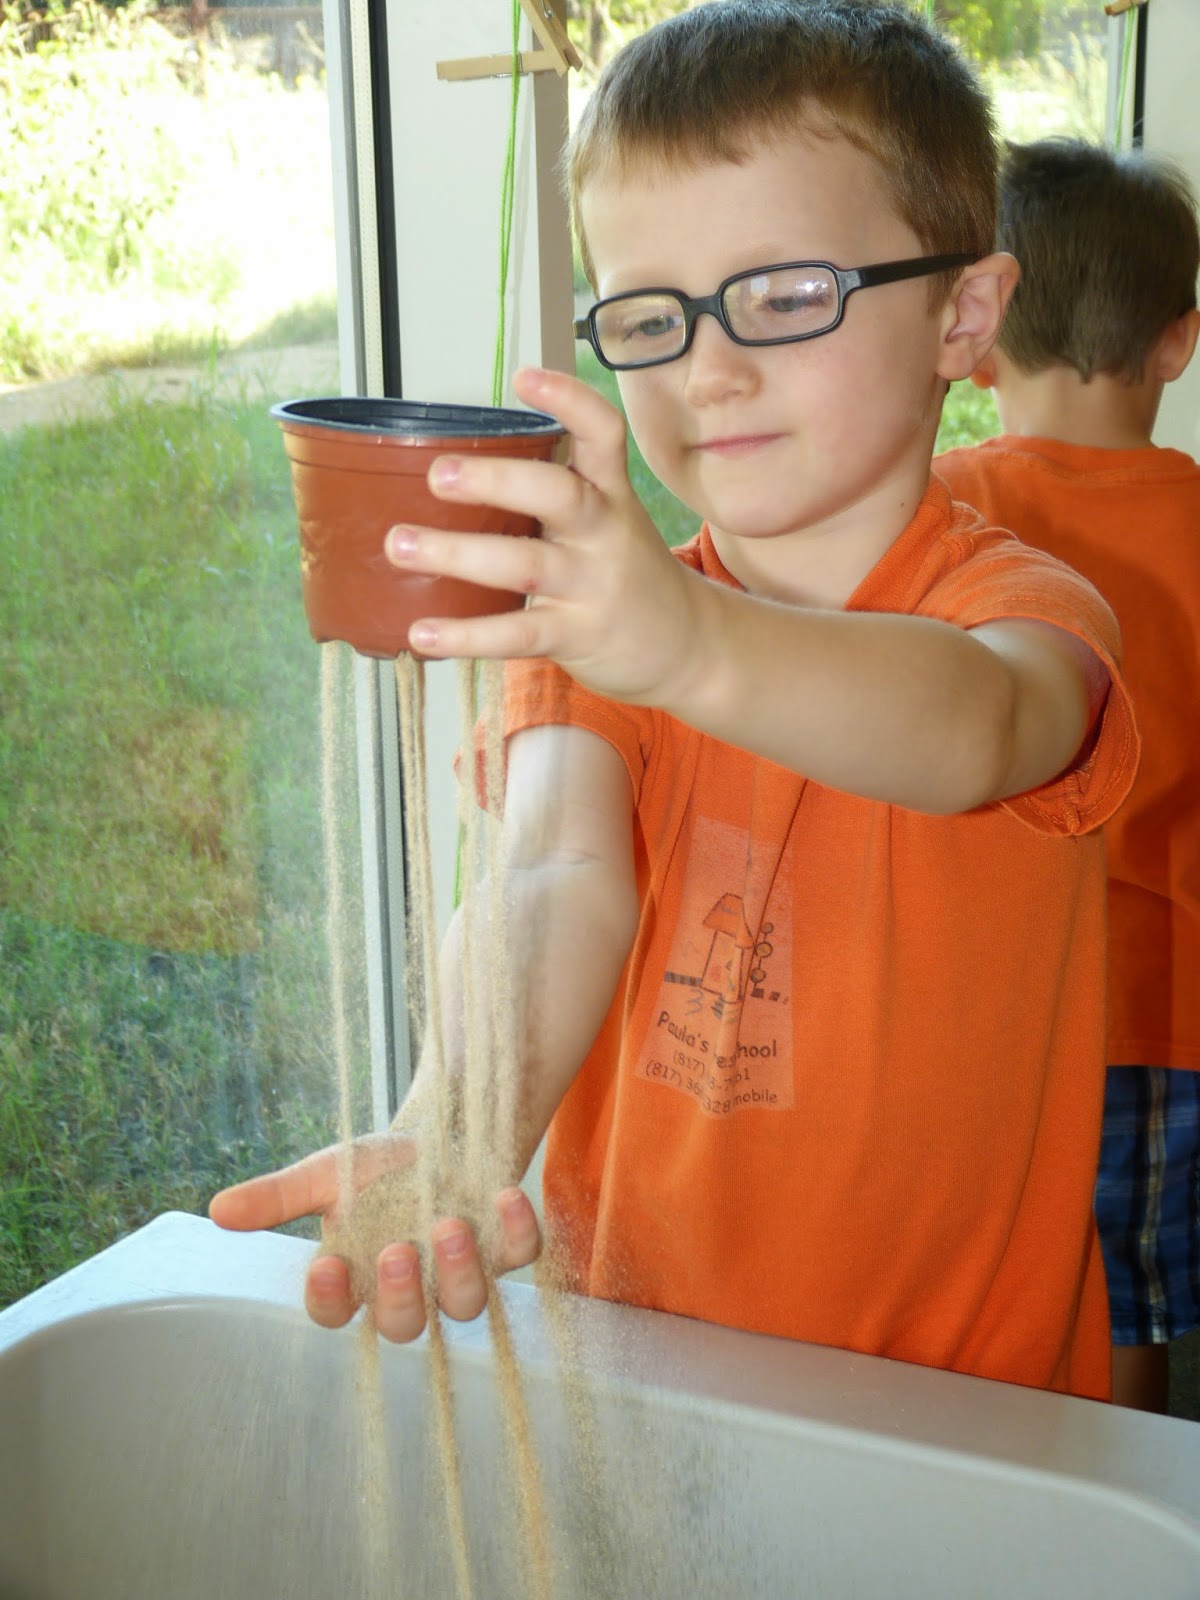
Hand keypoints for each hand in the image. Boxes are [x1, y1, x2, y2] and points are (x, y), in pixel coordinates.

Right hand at [209, 1134, 540, 1342]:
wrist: (441, 1132)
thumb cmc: (379, 1169)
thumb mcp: (328, 1175)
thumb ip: (279, 1197)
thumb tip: (218, 1210)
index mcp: (359, 1278)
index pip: (336, 1314)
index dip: (331, 1300)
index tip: (326, 1264)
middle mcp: (413, 1287)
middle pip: (405, 1326)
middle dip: (401, 1295)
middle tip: (397, 1252)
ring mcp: (463, 1272)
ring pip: (465, 1305)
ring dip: (460, 1270)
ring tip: (449, 1225)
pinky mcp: (507, 1246)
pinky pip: (520, 1255)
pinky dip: (517, 1228)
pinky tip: (505, 1194)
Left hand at [385, 366, 704, 706]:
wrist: (689, 647)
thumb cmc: (631, 576)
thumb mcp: (612, 520)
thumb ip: (557, 492)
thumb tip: (470, 464)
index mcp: (611, 494)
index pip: (603, 433)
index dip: (569, 399)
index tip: (524, 376)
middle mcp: (604, 533)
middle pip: (557, 494)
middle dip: (494, 480)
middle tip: (437, 474)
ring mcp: (592, 585)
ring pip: (525, 564)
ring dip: (456, 554)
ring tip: (401, 544)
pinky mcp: (577, 634)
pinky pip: (516, 633)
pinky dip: (465, 635)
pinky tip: (421, 632)